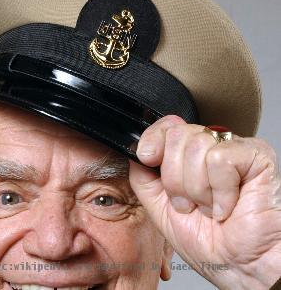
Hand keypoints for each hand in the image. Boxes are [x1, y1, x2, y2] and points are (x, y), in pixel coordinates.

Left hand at [129, 115, 280, 288]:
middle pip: (177, 135)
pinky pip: (220, 158)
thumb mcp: (158, 207)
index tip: (148, 157)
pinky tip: (227, 206)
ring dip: (198, 189)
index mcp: (189, 155)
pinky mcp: (256, 154)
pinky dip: (220, 191)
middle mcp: (211, 146)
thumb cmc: (206, 241)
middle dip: (175, 179)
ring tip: (210, 207)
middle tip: (189, 203)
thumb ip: (143, 177)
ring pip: (196, 147)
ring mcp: (234, 148)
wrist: (237, 266)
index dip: (153, 138)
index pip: (168, 126)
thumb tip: (135, 153)